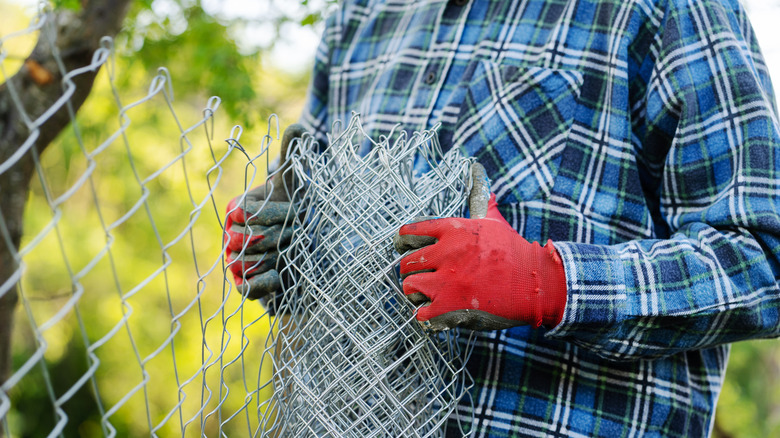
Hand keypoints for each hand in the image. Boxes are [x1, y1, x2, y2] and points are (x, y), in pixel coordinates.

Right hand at [225, 124, 303, 299]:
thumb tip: (299, 127)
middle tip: (300, 234)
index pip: (247, 213)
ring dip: (279, 258)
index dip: (275, 213)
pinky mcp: (246, 286)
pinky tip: (282, 276)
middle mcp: (231, 236)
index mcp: (237, 210)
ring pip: (250, 263)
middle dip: (282, 236)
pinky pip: (248, 288)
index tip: (298, 212)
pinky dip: (266, 283)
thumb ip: (292, 156)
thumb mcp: (293, 183)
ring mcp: (235, 262)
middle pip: (250, 239)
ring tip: (293, 252)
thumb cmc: (293, 210)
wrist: (301, 246)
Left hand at [393, 165, 566, 330]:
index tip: (407, 248)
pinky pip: (420, 313)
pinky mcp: (451, 306)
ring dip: (416, 293)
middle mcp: (446, 253)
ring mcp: (447, 281)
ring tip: (429, 295)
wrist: (535, 281)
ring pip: (409, 287)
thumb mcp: (492, 221)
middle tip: (423, 276)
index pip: (410, 232)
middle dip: (411, 271)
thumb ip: (479, 197)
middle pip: (405, 262)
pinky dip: (426, 315)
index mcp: (452, 230)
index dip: (404, 242)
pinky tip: (437, 312)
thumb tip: (476, 168)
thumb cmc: (514, 251)